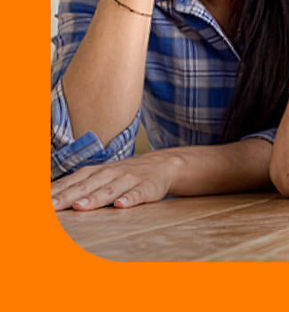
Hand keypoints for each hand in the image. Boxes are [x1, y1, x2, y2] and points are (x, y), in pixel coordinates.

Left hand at [52, 151, 180, 210]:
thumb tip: (49, 198)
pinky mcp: (147, 187)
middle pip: (87, 186)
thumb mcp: (101, 175)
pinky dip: (130, 199)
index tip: (41, 202)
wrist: (163, 164)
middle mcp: (110, 173)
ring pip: (110, 190)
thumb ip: (79, 185)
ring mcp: (129, 180)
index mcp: (96, 171)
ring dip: (95, 198)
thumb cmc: (124, 175)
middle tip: (52, 206)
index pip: (73, 181)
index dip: (57, 191)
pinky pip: (137, 194)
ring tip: (81, 206)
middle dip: (69, 196)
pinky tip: (121, 205)